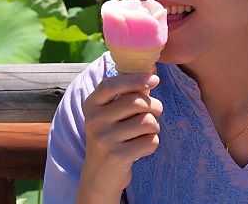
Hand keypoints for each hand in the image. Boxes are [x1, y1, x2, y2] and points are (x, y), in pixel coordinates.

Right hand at [77, 72, 162, 197]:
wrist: (99, 176)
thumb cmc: (111, 137)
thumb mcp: (108, 114)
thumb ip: (125, 94)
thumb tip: (152, 70)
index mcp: (91, 105)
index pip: (112, 85)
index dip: (135, 79)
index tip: (154, 78)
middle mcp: (94, 121)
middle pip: (136, 102)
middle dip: (154, 105)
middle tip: (156, 111)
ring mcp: (104, 139)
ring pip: (147, 122)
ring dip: (154, 126)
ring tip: (146, 132)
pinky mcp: (117, 156)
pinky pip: (150, 141)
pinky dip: (152, 143)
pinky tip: (141, 148)